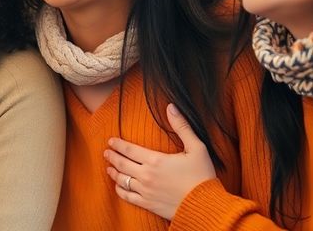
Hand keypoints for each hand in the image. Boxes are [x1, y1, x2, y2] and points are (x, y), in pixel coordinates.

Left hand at [103, 103, 216, 219]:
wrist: (206, 205)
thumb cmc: (202, 176)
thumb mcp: (197, 148)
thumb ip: (182, 127)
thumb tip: (171, 107)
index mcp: (156, 160)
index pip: (129, 150)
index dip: (118, 144)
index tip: (111, 141)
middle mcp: (146, 175)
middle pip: (122, 164)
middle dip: (112, 157)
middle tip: (106, 152)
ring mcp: (145, 191)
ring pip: (122, 180)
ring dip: (114, 172)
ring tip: (109, 168)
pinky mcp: (148, 204)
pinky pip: (128, 196)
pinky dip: (120, 190)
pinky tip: (118, 186)